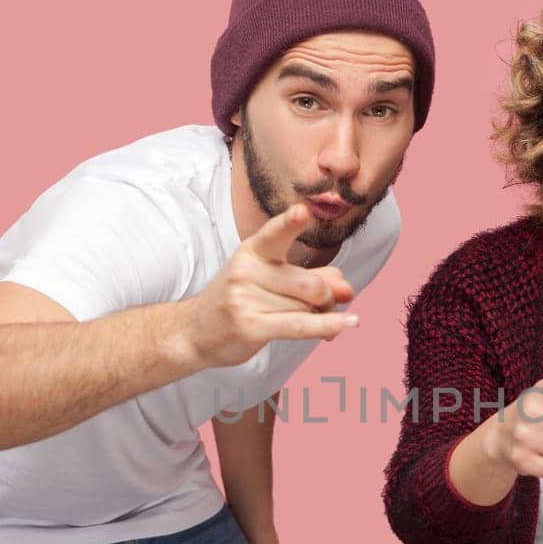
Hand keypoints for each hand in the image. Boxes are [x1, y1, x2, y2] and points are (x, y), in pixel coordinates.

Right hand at [187, 202, 358, 366]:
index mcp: (253, 250)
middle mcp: (247, 271)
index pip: (275, 234)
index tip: (302, 211)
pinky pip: (299, 325)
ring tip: (312, 321)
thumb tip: (347, 289)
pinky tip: (347, 323)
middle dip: (328, 298)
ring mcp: (245, 299)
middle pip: (310, 283)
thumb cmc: (240, 300)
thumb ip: (315, 278)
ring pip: (306, 307)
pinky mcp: (249, 326)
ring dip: (319, 317)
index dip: (289, 223)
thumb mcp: (273, 280)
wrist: (195, 332)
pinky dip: (326, 326)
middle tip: (327, 306)